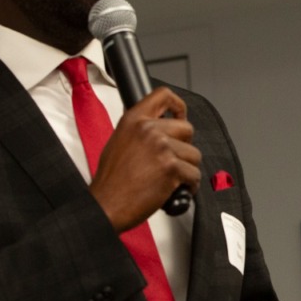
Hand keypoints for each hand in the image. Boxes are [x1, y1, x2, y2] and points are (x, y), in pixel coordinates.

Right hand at [90, 87, 201, 231]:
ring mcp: (162, 148)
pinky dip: (189, 185)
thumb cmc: (111, 181)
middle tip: (173, 160)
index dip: (178, 105)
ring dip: (186, 169)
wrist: (106, 205)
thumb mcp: (119, 142)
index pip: (163, 95)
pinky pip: (194, 174)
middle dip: (184, 146)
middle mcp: (149, 130)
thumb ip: (140, 131)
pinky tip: (175, 189)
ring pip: (193, 154)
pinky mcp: (171, 167)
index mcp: (134, 120)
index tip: (181, 115)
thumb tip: (161, 130)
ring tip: (170, 179)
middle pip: (187, 128)